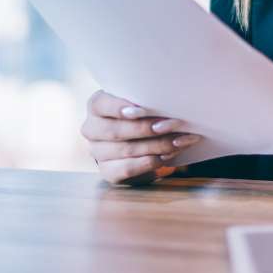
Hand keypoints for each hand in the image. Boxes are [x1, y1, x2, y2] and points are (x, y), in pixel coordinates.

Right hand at [80, 90, 201, 184]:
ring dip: (157, 145)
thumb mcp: (140, 102)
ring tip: (180, 140)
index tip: (141, 110)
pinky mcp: (108, 171)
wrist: (138, 139)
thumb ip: (146, 101)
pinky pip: (128, 169)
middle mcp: (92, 129)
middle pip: (116, 131)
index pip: (101, 105)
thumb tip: (170, 102)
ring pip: (126, 150)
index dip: (119, 108)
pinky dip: (151, 162)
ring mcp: (98, 152)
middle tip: (175, 124)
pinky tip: (168, 156)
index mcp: (96, 106)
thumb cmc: (142, 113)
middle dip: (147, 128)